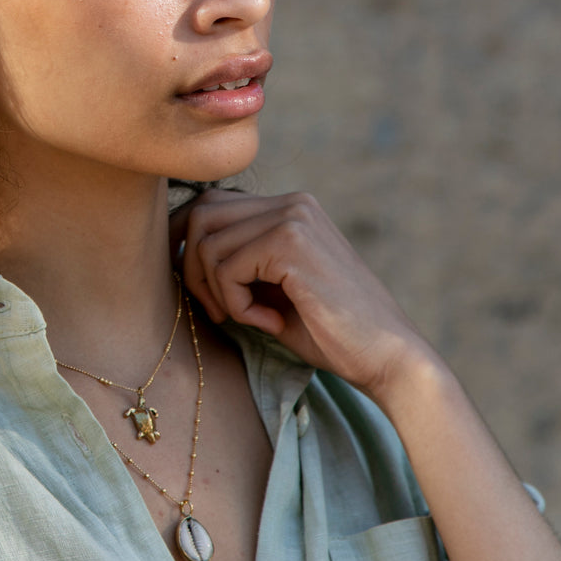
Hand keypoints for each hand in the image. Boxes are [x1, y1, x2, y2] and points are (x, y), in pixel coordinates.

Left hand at [170, 189, 435, 401]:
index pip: (210, 204)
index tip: (192, 288)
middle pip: (200, 214)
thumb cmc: (328, 332)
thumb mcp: (272, 287)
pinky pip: (226, 268)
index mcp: (289, 207)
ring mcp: (293, 217)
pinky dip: (235, 303)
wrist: (388, 358)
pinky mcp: (290, 242)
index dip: (184, 242)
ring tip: (248, 319)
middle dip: (191, 267)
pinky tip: (267, 322)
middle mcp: (291, 202)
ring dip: (214, 290)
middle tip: (216, 311)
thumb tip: (173, 251)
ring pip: (207, 242)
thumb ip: (237, 261)